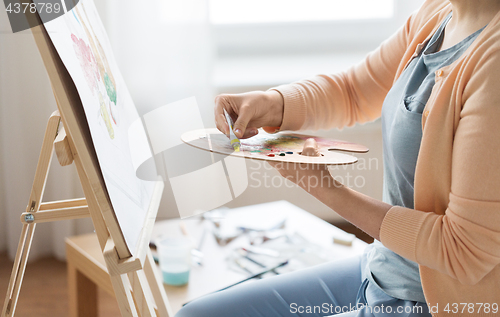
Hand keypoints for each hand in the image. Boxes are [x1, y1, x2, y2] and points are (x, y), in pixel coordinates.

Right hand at [214, 90, 283, 138]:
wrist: (268, 106)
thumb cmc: (257, 101)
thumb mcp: (248, 110)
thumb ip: (241, 122)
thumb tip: (236, 134)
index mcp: (222, 101)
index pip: (218, 115)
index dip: (223, 124)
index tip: (229, 131)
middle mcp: (223, 111)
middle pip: (222, 126)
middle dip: (234, 131)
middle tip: (244, 133)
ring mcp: (228, 120)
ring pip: (230, 133)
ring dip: (242, 134)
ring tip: (254, 130)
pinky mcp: (235, 128)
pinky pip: (236, 135)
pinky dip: (245, 135)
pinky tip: (254, 130)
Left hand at [269, 139, 390, 240]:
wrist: (323, 188)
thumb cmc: (314, 171)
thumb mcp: (311, 152)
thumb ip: (308, 144)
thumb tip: (309, 142)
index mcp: (282, 165)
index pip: (269, 156)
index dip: (268, 148)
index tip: (268, 141)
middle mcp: (284, 171)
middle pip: (280, 157)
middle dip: (284, 148)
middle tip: (288, 140)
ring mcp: (292, 175)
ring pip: (289, 161)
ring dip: (294, 154)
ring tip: (302, 146)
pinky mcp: (300, 177)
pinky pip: (297, 165)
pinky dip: (301, 159)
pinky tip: (310, 154)